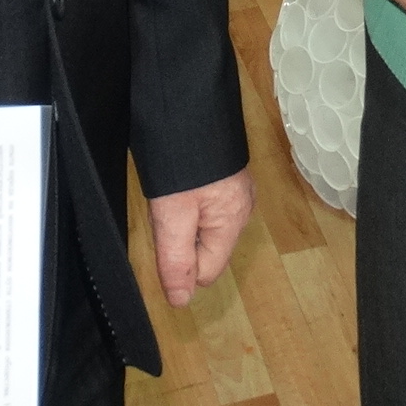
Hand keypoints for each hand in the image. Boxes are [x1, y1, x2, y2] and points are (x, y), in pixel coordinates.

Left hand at [145, 167, 255, 306]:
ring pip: (206, 227)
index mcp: (232, 222)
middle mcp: (242, 209)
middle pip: (207, 250)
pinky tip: (179, 184)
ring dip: (184, 221)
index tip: (163, 237)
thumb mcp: (172, 215)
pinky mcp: (227, 175)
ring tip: (170, 195)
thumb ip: (177, 261)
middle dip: (182, 240)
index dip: (179, 263)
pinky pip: (207, 206)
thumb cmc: (183, 160)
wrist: (190, 103)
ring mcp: (237, 190)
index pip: (206, 272)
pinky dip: (189, 203)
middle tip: (165, 212)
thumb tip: (181, 302)